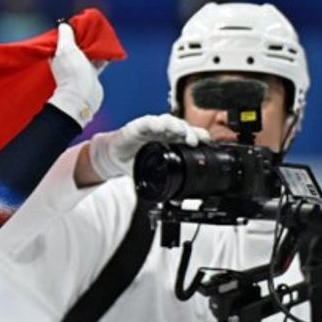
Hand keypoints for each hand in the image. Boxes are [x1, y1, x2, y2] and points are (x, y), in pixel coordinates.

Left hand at [47, 21, 104, 127]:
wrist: (82, 96)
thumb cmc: (73, 72)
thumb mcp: (66, 49)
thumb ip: (65, 35)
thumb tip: (64, 24)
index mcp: (58, 54)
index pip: (64, 38)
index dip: (71, 30)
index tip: (81, 23)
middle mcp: (67, 60)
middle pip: (77, 44)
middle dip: (85, 36)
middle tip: (95, 27)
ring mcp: (79, 67)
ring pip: (89, 52)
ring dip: (95, 45)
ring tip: (104, 36)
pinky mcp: (90, 73)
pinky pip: (98, 61)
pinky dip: (103, 55)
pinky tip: (110, 49)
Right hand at [86, 113, 210, 181]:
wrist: (114, 156)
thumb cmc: (134, 160)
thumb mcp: (152, 174)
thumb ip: (164, 183)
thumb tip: (177, 200)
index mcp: (172, 141)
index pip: (190, 135)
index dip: (200, 137)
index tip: (208, 143)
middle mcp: (164, 132)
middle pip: (183, 127)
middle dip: (191, 132)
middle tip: (194, 142)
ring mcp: (153, 127)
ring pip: (169, 121)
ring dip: (176, 126)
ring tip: (180, 133)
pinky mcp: (138, 126)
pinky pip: (148, 122)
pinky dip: (155, 124)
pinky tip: (159, 128)